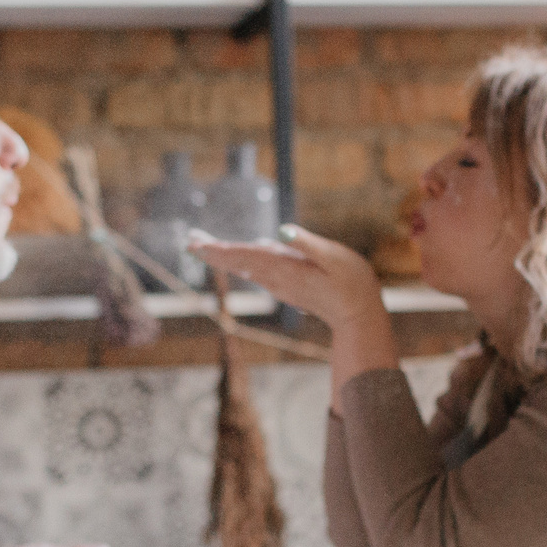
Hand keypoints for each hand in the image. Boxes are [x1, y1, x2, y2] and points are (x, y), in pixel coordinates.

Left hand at [187, 223, 384, 329]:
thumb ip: (306, 243)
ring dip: (224, 257)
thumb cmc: (351, 282)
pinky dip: (242, 262)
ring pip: (245, 267)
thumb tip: (280, 231)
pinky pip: (258, 271)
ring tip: (203, 246)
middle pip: (237, 262)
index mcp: (283, 268)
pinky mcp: (287, 286)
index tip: (195, 245)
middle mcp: (276, 278)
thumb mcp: (332, 256)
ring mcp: (281, 284)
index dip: (218, 249)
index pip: (243, 255)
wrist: (358, 315)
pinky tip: (237, 257)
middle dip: (212, 252)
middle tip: (188, 242)